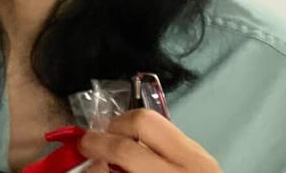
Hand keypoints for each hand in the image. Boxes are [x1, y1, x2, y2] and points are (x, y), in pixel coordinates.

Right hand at [79, 109, 220, 172]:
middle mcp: (187, 163)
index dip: (97, 145)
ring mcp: (199, 154)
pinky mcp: (203, 153)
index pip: (126, 150)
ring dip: (130, 129)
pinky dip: (147, 139)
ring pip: (157, 120)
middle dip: (114, 127)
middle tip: (99, 142)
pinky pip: (168, 132)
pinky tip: (140, 155)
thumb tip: (96, 163)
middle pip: (143, 121)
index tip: (82, 147)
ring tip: (117, 146)